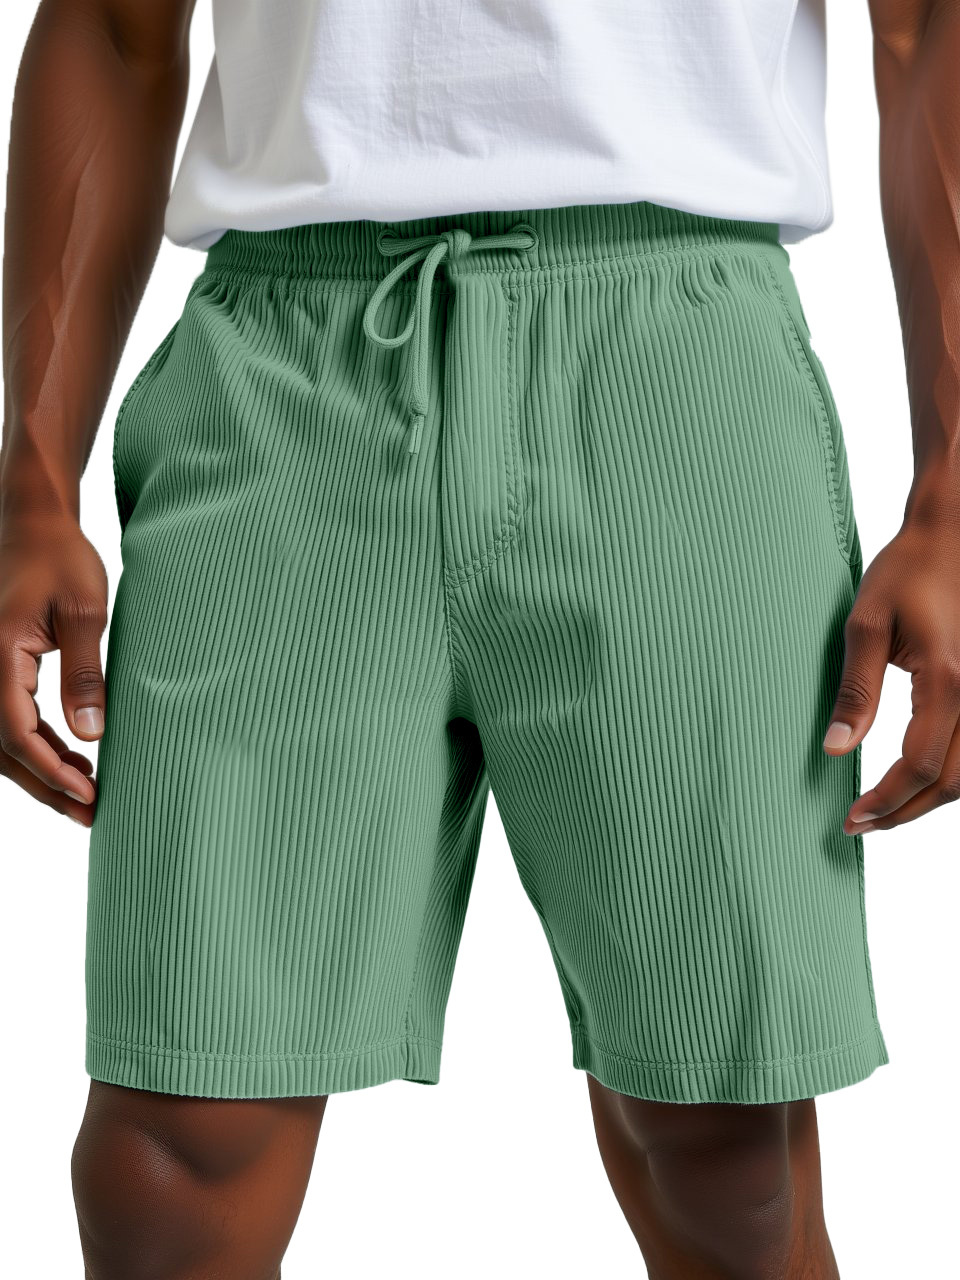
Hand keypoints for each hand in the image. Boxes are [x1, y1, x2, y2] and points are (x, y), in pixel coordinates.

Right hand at [0, 512, 107, 826]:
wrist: (34, 524)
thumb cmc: (61, 558)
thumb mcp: (85, 613)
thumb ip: (84, 674)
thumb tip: (90, 736)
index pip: (14, 730)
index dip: (49, 768)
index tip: (87, 792)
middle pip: (3, 748)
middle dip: (45, 784)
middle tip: (89, 813)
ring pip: (1, 740)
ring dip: (40, 771)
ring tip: (85, 796)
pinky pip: (8, 719)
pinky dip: (35, 746)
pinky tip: (70, 760)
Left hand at [823, 518, 959, 833]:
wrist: (953, 533)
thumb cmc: (906, 571)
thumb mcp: (865, 624)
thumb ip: (855, 691)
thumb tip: (836, 747)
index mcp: (949, 681)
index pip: (920, 766)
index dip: (886, 801)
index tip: (851, 818)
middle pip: (953, 782)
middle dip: (906, 812)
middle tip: (860, 824)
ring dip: (930, 799)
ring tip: (885, 810)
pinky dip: (949, 773)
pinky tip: (917, 779)